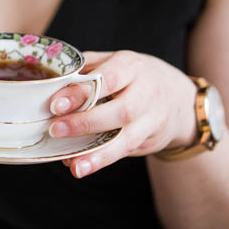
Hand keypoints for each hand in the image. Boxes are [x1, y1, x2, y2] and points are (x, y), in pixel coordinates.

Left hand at [48, 51, 197, 177]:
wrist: (178, 97)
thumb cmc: (132, 76)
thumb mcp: (113, 62)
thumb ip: (85, 69)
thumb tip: (49, 82)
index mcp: (131, 66)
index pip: (107, 79)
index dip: (81, 93)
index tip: (55, 105)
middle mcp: (147, 92)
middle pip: (120, 111)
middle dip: (86, 123)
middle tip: (55, 130)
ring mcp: (153, 118)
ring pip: (127, 138)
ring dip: (98, 154)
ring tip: (73, 165)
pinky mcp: (152, 139)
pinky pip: (126, 151)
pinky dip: (103, 159)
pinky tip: (83, 166)